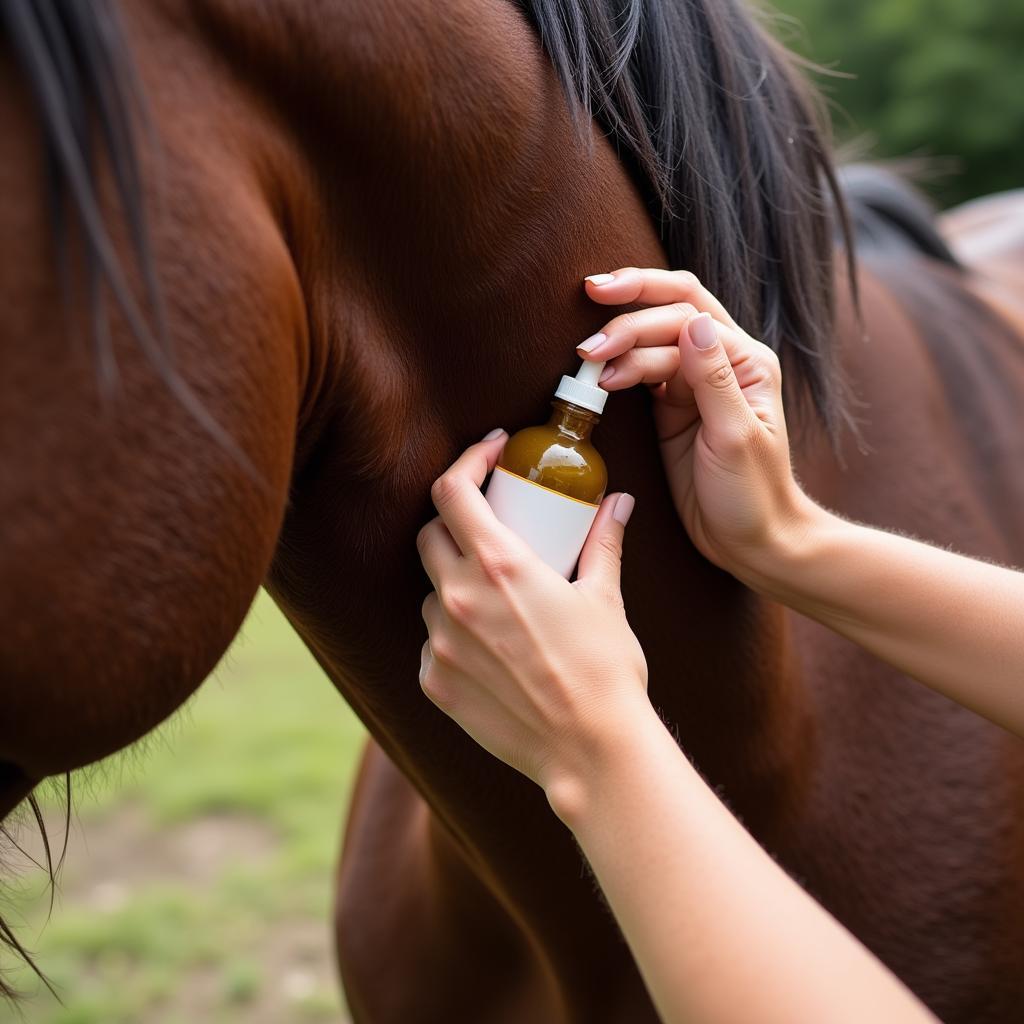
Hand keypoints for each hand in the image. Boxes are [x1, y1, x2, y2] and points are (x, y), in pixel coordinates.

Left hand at [417, 432, 651, 803]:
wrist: (589, 751)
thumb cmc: (604, 672)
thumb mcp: (604, 598)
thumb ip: (604, 542)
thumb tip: (618, 503)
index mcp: (499, 566)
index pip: (453, 490)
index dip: (467, 461)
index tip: (490, 454)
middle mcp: (458, 597)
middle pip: (430, 534)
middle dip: (456, 521)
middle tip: (492, 527)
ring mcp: (440, 642)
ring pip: (430, 591)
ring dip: (455, 582)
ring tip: (499, 599)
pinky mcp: (433, 681)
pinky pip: (432, 640)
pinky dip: (454, 632)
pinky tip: (492, 647)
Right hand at [580, 268, 814, 583]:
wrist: (751, 540)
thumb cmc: (753, 494)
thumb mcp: (736, 437)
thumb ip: (714, 378)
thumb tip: (691, 323)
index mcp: (746, 361)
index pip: (688, 318)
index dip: (641, 322)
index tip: (603, 346)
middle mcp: (722, 362)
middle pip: (671, 311)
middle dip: (626, 314)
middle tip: (586, 343)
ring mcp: (693, 384)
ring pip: (652, 340)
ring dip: (618, 342)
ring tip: (585, 359)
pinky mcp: (671, 407)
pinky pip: (641, 372)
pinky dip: (618, 368)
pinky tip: (597, 374)